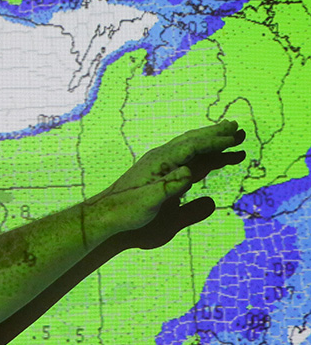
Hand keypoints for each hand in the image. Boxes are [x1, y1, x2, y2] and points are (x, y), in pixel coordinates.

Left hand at [90, 120, 245, 235]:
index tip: (233, 139)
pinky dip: (205, 161)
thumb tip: (191, 172)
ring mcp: (161, 167)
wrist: (106, 216)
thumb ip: (170, 187)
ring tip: (234, 139)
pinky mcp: (162, 177)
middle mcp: (161, 159)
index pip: (191, 147)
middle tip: (238, 128)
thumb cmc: (126, 211)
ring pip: (192, 151)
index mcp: (160, 162)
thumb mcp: (149, 202)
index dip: (212, 142)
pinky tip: (214, 162)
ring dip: (212, 145)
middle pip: (193, 142)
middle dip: (215, 135)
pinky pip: (188, 164)